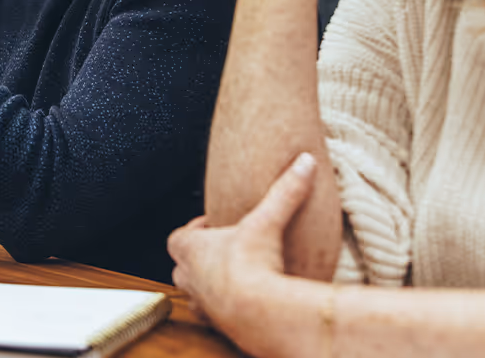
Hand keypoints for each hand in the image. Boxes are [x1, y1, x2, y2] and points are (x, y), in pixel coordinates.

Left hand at [168, 153, 316, 334]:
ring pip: (194, 291)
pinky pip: (212, 315)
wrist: (257, 313)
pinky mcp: (216, 323)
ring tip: (232, 278)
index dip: (195, 230)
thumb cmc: (251, 265)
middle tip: (224, 250)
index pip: (179, 236)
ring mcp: (201, 302)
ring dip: (207, 284)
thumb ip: (285, 191)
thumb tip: (305, 161)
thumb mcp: (267, 221)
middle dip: (199, 257)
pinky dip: (223, 308)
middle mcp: (189, 276)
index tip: (214, 224)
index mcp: (190, 248)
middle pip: (182, 264)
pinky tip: (243, 303)